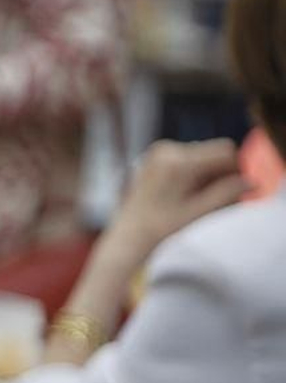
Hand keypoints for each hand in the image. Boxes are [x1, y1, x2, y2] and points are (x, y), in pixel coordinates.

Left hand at [101, 138, 246, 265]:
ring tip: (194, 197)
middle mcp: (167, 149)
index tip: (236, 188)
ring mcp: (159, 150)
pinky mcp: (155, 155)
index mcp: (178, 162)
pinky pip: (187, 156)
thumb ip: (227, 193)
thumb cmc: (163, 227)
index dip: (236, 168)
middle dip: (220, 171)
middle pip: (213, 151)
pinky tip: (183, 191)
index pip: (224, 151)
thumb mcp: (200, 211)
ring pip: (202, 154)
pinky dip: (193, 170)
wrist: (130, 233)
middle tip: (213, 196)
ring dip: (207, 172)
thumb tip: (252, 181)